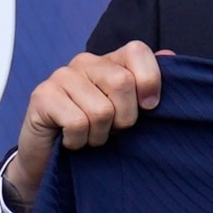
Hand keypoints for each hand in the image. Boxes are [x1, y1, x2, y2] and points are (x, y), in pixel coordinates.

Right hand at [5, 42, 165, 210]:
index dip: (150, 81)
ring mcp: (61, 76)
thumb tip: (170, 55)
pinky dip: (80, 141)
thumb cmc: (96, 133)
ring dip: (100, 135)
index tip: (149, 108)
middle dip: (125, 118)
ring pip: (101, 109)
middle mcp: (85, 62)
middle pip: (122, 83)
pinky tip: (72, 140)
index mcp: (110, 61)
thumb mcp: (128, 111)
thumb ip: (147, 85)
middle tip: (113, 130)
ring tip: (91, 136)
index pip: (138, 51)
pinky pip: (78, 123)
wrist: (51, 161)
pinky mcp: (42, 96)